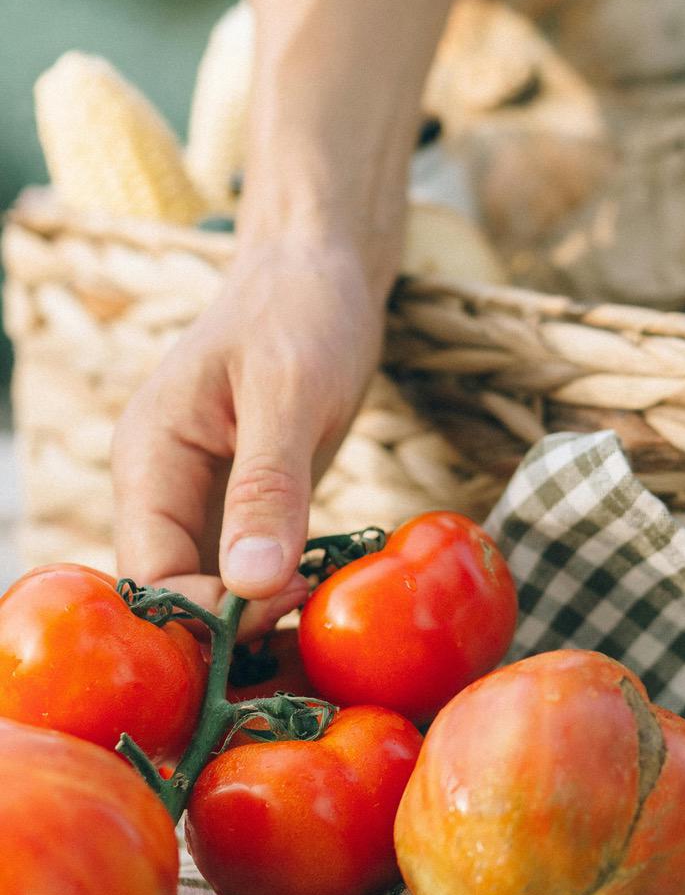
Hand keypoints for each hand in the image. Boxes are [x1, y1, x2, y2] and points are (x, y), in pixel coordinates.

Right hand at [112, 240, 383, 635]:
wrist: (323, 271)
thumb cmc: (302, 312)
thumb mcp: (289, 393)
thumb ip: (268, 486)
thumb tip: (252, 582)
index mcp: (150, 458)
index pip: (151, 574)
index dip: (208, 610)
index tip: (287, 600)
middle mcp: (163, 487)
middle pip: (174, 594)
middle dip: (234, 623)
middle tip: (312, 616)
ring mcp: (202, 497)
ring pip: (211, 588)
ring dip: (260, 614)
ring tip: (323, 614)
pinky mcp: (246, 502)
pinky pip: (249, 568)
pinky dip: (281, 589)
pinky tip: (325, 593)